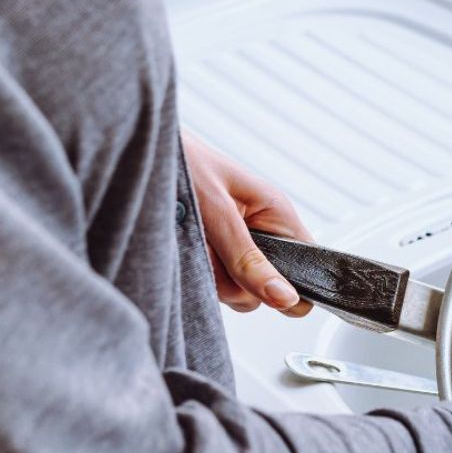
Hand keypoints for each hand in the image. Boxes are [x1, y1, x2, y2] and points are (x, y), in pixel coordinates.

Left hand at [183, 129, 312, 315]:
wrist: (142, 154)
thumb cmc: (183, 162)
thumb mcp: (217, 213)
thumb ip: (249, 260)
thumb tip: (286, 298)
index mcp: (277, 213)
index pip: (309, 264)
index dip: (292, 286)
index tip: (259, 285)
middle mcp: (262, 233)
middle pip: (268, 288)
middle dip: (236, 283)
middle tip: (210, 252)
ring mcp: (238, 247)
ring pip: (239, 291)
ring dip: (211, 278)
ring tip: (191, 242)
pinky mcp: (215, 256)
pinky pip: (215, 285)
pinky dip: (197, 275)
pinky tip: (184, 250)